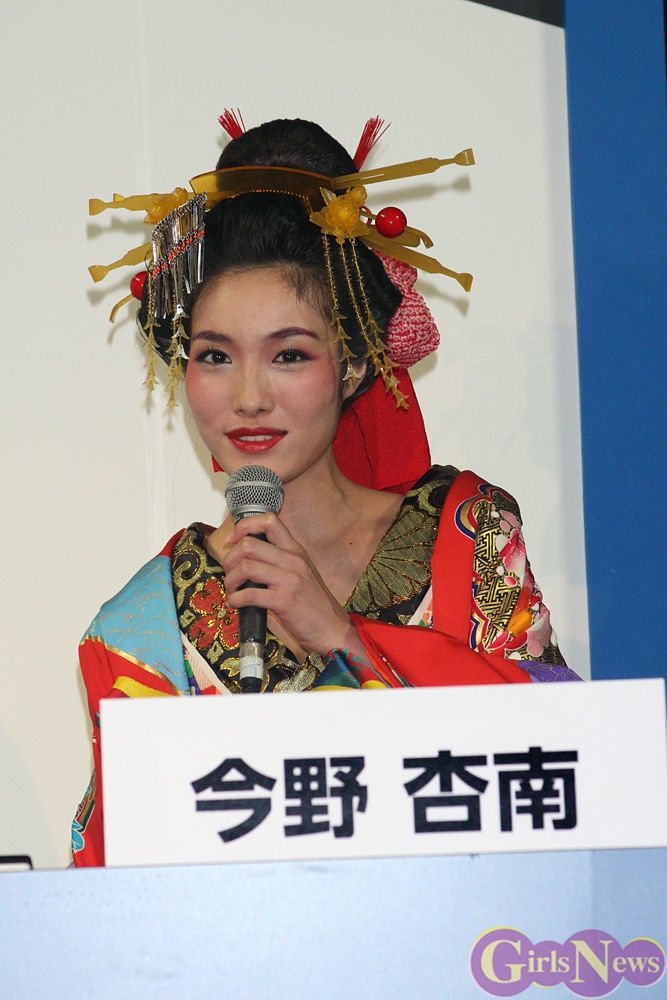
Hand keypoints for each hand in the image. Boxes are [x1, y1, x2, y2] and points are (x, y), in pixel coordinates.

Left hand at [222, 513, 356, 655]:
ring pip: (246, 566)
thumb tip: (247, 559)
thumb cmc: (314, 605)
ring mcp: (290, 579)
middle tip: (229, 572)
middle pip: (249, 544)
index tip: (232, 540)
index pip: (269, 521)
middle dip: (229, 559)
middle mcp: (293, 560)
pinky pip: (250, 594)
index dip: (244, 526)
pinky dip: (236, 599)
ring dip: (231, 579)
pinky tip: (237, 604)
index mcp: (296, 551)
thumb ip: (279, 562)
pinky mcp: (285, 600)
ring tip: (233, 590)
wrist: (332, 629)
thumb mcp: (301, 573)